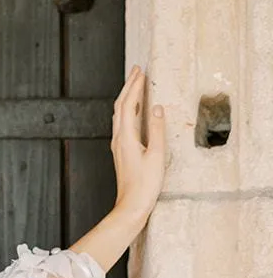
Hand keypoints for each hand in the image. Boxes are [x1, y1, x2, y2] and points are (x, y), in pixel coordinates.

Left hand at [111, 64, 165, 228]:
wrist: (131, 206)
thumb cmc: (145, 186)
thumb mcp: (157, 156)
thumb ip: (158, 130)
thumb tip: (158, 109)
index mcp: (126, 137)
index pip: (128, 104)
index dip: (135, 86)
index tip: (141, 71)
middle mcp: (119, 139)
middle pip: (120, 106)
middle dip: (128, 86)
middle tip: (136, 71)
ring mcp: (118, 146)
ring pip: (119, 115)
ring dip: (126, 97)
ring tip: (134, 85)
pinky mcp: (121, 152)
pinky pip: (121, 124)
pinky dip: (126, 111)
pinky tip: (132, 112)